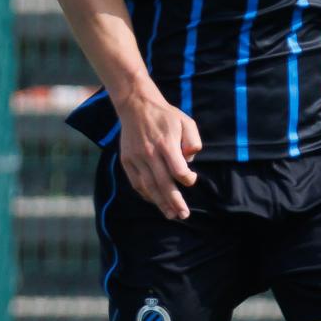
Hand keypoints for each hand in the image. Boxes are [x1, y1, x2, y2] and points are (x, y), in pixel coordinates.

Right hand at [116, 91, 201, 219]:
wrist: (136, 106)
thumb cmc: (165, 116)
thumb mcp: (186, 122)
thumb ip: (193, 140)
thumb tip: (189, 160)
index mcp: (166, 143)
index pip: (178, 170)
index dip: (187, 179)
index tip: (191, 178)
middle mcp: (150, 153)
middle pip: (163, 183)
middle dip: (175, 201)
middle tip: (184, 215)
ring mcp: (136, 158)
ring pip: (149, 186)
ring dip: (160, 203)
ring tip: (170, 215)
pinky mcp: (127, 160)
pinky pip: (136, 182)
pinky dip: (146, 194)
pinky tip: (155, 201)